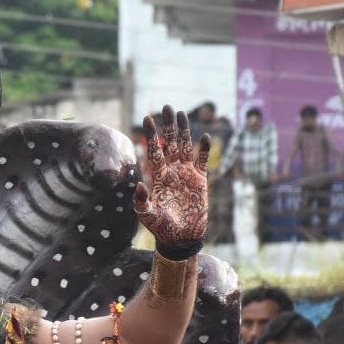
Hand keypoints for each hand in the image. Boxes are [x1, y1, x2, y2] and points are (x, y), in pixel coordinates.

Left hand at [134, 105, 210, 246]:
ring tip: (182, 114)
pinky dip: (204, 150)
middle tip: (168, 107)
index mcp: (159, 176)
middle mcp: (172, 171)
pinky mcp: (200, 180)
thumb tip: (138, 184)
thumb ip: (141, 201)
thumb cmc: (162, 227)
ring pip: (185, 147)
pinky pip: (202, 162)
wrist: (181, 237)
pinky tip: (205, 137)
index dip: (152, 135)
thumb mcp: (147, 215)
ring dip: (184, 131)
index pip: (155, 151)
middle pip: (170, 143)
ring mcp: (186, 174)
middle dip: (169, 126)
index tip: (147, 118)